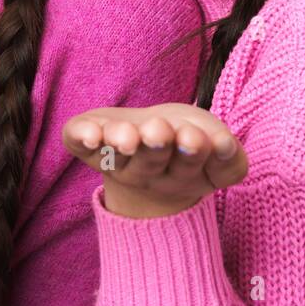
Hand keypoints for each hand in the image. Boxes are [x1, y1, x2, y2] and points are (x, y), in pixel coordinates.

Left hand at [62, 104, 248, 218]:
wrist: (149, 143)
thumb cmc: (188, 140)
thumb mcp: (215, 144)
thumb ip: (228, 154)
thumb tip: (222, 146)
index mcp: (181, 174)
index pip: (189, 169)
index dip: (194, 153)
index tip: (200, 138)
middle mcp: (145, 173)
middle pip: (150, 165)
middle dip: (155, 147)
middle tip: (159, 131)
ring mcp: (114, 160)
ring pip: (115, 156)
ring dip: (121, 142)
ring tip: (127, 134)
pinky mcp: (87, 144)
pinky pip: (76, 142)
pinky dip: (80, 136)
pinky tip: (89, 133)